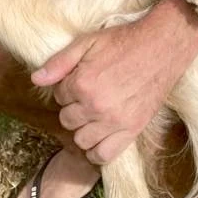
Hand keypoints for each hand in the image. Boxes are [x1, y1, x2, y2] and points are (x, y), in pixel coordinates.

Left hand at [32, 11, 197, 164]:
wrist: (162, 46)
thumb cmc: (124, 41)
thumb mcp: (88, 42)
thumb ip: (60, 62)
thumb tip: (36, 79)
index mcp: (82, 83)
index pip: (58, 96)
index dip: (67, 87)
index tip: (79, 79)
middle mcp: (95, 106)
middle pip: (67, 119)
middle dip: (72, 107)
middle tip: (87, 95)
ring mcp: (114, 122)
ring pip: (81, 140)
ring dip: (82, 128)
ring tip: (93, 114)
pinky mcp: (131, 131)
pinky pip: (103, 155)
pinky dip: (96, 151)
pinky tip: (99, 136)